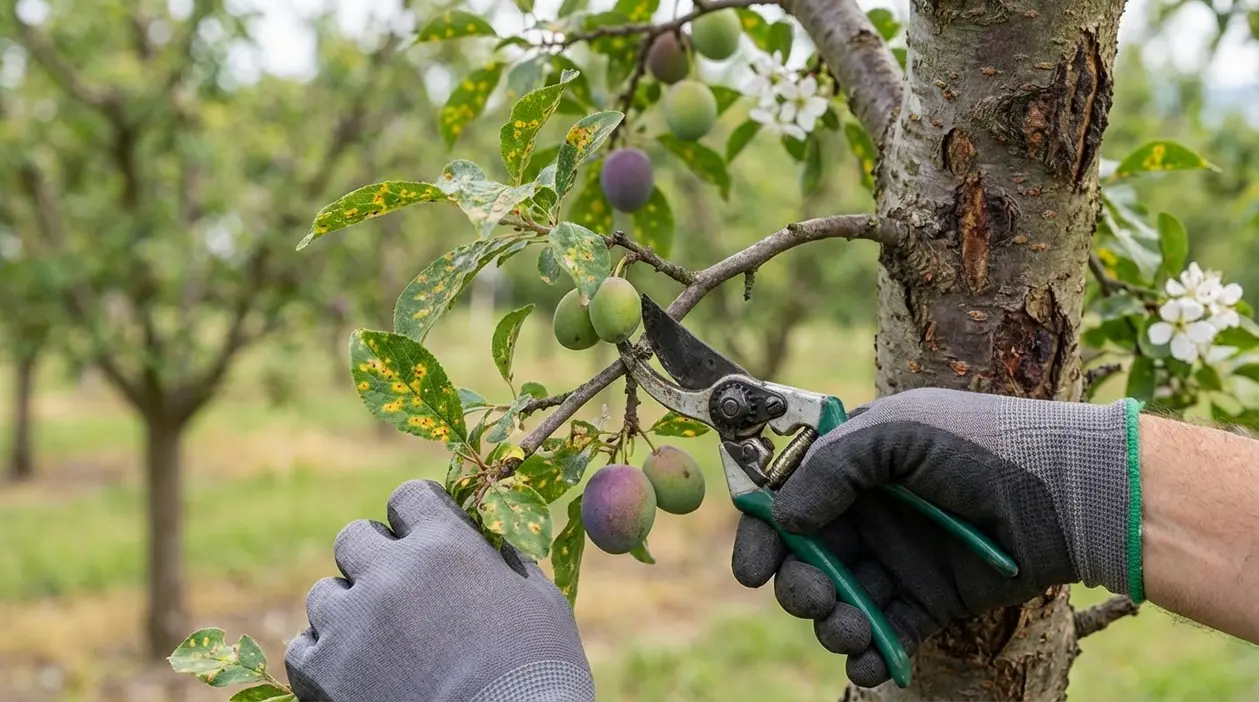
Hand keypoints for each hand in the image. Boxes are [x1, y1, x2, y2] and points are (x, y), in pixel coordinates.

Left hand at [284, 479, 594, 701]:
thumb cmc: (538, 673)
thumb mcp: (540, 601)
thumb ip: (506, 560)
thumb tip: (489, 542)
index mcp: (444, 545)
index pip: (408, 498)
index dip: (418, 518)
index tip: (426, 539)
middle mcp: (390, 573)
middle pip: (354, 538)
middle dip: (375, 558)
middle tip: (399, 592)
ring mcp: (352, 622)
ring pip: (324, 593)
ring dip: (349, 609)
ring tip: (379, 640)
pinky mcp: (325, 672)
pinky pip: (302, 647)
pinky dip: (324, 656)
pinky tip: (354, 670)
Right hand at [731, 387, 1139, 686]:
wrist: (1067, 491)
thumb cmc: (981, 445)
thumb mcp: (899, 433)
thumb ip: (833, 467)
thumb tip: (785, 517)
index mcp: (851, 468)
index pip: (784, 502)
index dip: (761, 536)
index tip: (752, 569)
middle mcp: (866, 516)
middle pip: (802, 562)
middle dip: (796, 587)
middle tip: (814, 599)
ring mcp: (896, 561)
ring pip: (836, 603)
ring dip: (830, 624)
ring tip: (848, 631)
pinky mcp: (927, 602)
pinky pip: (881, 635)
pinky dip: (867, 656)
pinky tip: (868, 663)